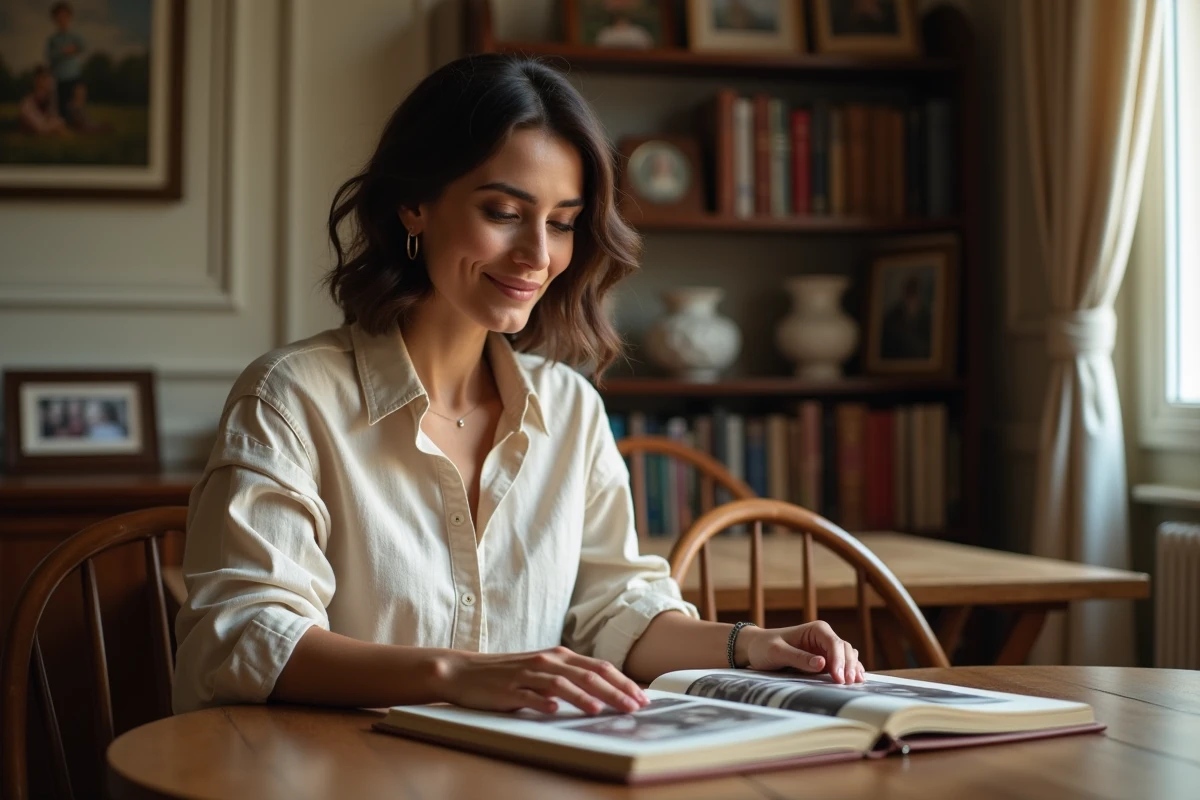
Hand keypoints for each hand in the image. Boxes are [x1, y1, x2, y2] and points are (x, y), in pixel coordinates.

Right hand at [433, 646, 649, 714]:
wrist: (465, 671)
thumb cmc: (508, 674)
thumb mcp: (543, 671)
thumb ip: (570, 678)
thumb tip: (605, 694)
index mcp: (559, 656)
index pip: (599, 667)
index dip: (623, 682)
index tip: (642, 697)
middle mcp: (547, 661)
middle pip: (587, 674)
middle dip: (614, 691)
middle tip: (634, 707)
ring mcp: (528, 675)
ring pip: (562, 684)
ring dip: (584, 697)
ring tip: (602, 710)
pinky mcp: (508, 690)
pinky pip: (529, 696)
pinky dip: (543, 703)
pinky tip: (555, 712)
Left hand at [737, 621, 864, 683]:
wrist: (756, 648)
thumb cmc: (765, 647)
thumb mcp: (777, 652)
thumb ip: (799, 658)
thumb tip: (822, 663)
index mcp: (816, 629)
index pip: (834, 643)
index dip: (840, 660)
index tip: (838, 678)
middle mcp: (824, 636)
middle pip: (845, 650)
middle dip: (848, 666)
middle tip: (847, 684)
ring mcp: (826, 648)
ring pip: (847, 656)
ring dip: (852, 668)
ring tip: (855, 683)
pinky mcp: (825, 659)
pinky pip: (843, 663)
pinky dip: (850, 670)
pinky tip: (856, 680)